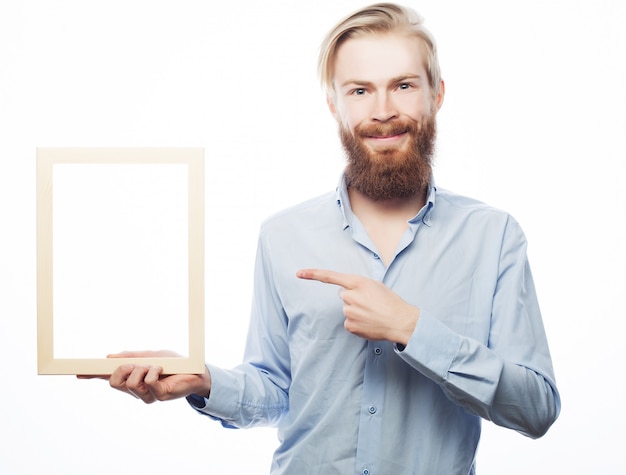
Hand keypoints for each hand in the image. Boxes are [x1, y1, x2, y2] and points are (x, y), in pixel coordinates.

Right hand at [79, 350, 211, 403]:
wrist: (196, 371)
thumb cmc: (174, 364)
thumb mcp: (149, 355)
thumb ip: (131, 356)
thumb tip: (109, 357)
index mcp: (132, 379)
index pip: (108, 378)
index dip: (92, 376)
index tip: (77, 372)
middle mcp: (136, 390)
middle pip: (114, 382)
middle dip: (122, 369)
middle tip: (136, 363)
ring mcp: (146, 395)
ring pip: (130, 383)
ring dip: (142, 369)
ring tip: (155, 367)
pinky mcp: (158, 396)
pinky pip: (148, 382)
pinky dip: (153, 371)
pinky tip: (162, 371)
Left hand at [297, 269, 419, 344]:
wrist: (400, 321)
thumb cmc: (390, 302)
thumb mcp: (376, 285)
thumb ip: (359, 286)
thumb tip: (347, 293)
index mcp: (357, 282)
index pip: (330, 276)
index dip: (313, 274)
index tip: (299, 273)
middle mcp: (350, 296)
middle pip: (343, 295)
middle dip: (353, 298)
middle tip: (370, 303)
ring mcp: (349, 312)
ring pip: (347, 309)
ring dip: (357, 311)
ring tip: (372, 313)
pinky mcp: (350, 325)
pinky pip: (349, 322)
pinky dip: (357, 323)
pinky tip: (369, 322)